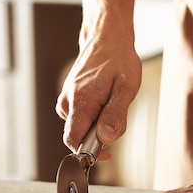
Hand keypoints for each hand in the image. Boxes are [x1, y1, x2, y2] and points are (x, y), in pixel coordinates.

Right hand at [56, 32, 141, 152]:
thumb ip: (116, 115)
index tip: (108, 153)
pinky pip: (82, 119)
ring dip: (101, 125)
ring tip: (114, 103)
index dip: (90, 153)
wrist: (107, 39)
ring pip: (83, 128)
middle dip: (101, 136)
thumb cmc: (119, 61)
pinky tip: (106, 101)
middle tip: (120, 118)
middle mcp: (68, 103)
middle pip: (80, 136)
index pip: (74, 141)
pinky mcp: (69, 99)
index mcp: (80, 101)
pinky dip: (96, 117)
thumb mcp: (126, 88)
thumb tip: (106, 139)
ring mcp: (66, 101)